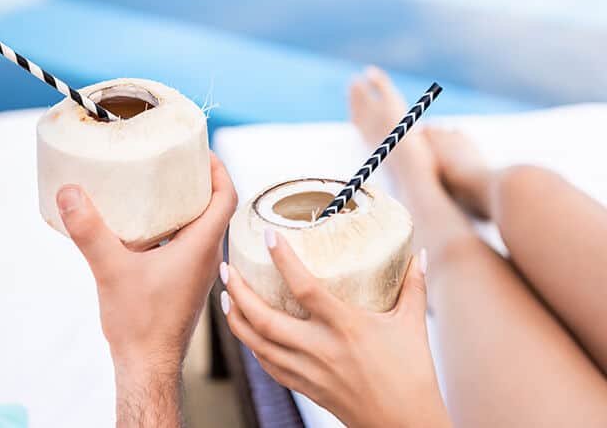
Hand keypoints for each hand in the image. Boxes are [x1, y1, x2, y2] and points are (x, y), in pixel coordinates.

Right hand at [57, 153, 236, 426]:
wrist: (147, 365)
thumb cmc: (139, 323)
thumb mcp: (110, 269)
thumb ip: (90, 231)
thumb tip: (70, 192)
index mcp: (201, 247)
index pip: (226, 197)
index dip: (219, 169)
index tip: (201, 151)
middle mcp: (205, 256)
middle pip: (214, 207)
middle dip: (198, 180)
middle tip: (173, 160)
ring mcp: (195, 271)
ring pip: (199, 226)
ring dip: (184, 204)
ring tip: (156, 185)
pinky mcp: (183, 282)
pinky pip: (185, 243)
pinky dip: (171, 226)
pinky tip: (141, 225)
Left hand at [222, 230, 449, 427]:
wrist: (406, 426)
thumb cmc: (413, 375)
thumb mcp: (414, 325)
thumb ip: (413, 286)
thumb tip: (417, 254)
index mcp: (345, 326)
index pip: (304, 287)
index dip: (283, 259)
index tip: (268, 235)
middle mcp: (320, 348)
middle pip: (264, 319)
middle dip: (238, 292)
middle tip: (226, 269)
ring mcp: (309, 371)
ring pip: (258, 344)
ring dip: (236, 319)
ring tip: (225, 297)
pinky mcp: (306, 387)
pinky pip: (269, 365)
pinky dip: (253, 346)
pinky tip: (248, 332)